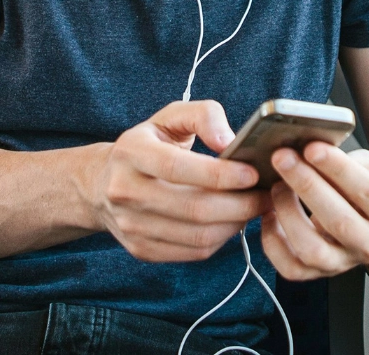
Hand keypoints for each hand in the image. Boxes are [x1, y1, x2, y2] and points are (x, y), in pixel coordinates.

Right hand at [91, 100, 270, 262]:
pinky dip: (220, 240)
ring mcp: (130, 225)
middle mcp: (124, 191)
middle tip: (266, 195)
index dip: (219, 174)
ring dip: (235, 224)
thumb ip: (204, 116)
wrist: (102, 184)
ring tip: (254, 208)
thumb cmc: (149, 145)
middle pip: (193, 208)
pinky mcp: (141, 249)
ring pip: (197, 236)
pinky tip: (232, 222)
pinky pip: (193, 252)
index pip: (176, 167)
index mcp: (130, 152)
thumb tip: (229, 141)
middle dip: (239, 204)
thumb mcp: (171, 117)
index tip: (252, 173)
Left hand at [260, 142, 368, 280]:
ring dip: (288, 213)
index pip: (365, 191)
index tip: (311, 148)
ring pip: (312, 250)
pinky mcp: (319, 274)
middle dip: (306, 185)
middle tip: (283, 158)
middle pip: (338, 221)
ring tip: (276, 185)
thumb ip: (348, 160)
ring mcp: (345, 264)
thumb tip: (311, 152)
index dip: (336, 168)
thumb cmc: (365, 187)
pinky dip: (273, 242)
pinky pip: (291, 268)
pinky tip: (269, 214)